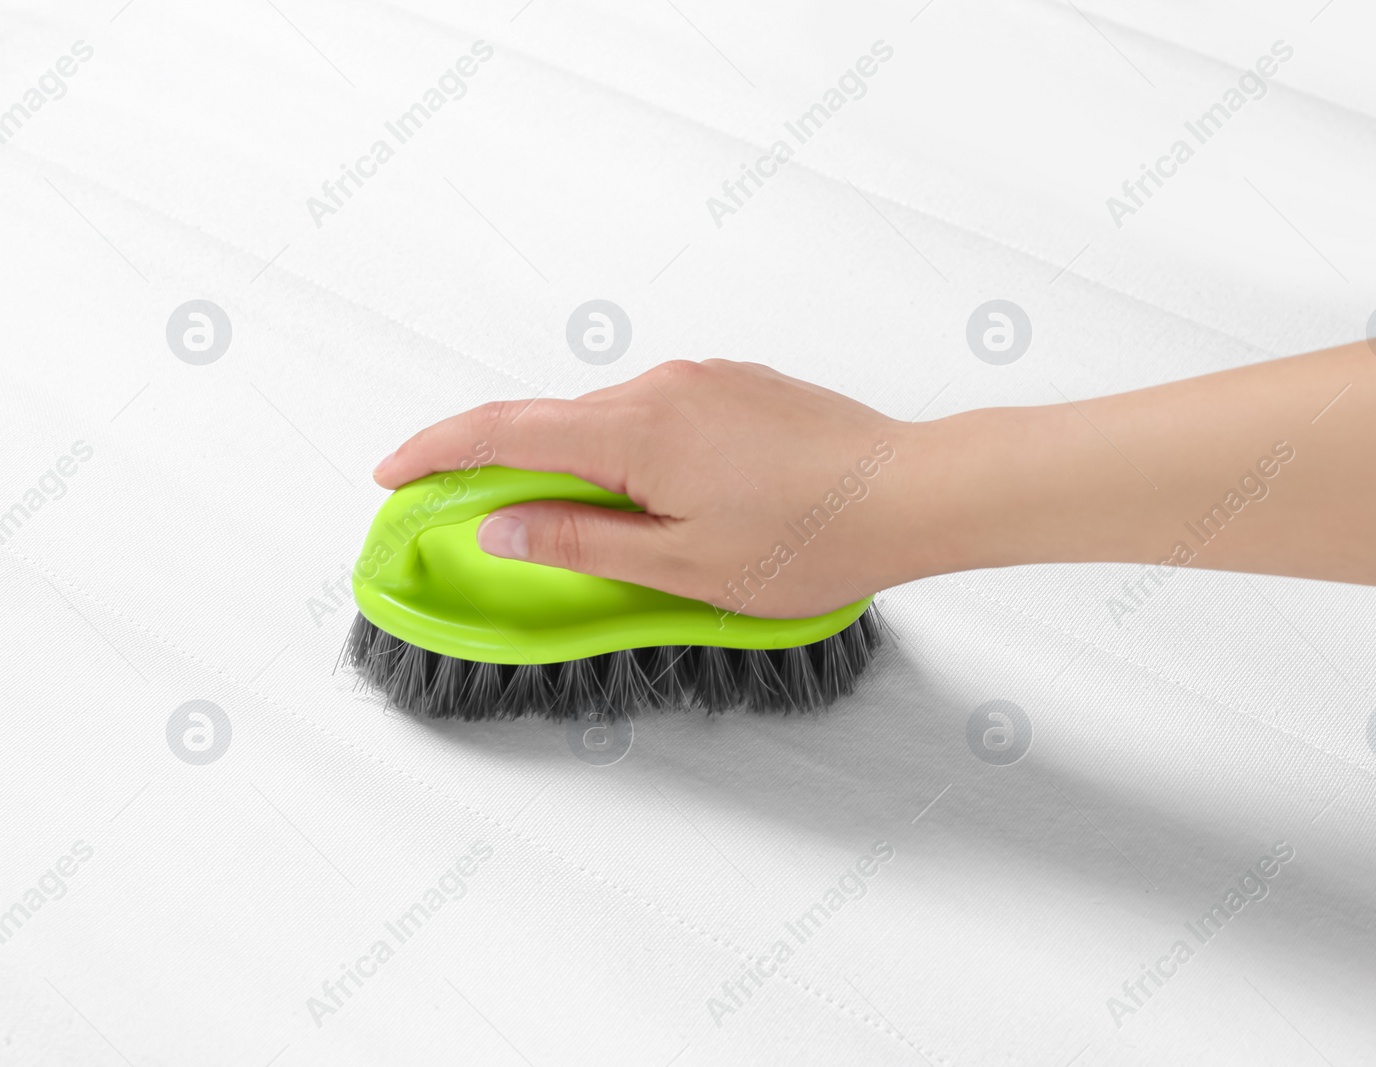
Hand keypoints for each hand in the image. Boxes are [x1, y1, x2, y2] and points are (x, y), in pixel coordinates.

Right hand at [373, 360, 917, 618]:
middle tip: (476, 515)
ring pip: (609, 420)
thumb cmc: (811, 538)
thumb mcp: (682, 565)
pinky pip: (657, 413)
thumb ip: (581, 540)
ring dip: (581, 465)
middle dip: (505, 465)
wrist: (911, 493)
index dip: (438, 451)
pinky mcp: (736, 385)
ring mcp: (703, 379)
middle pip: (553, 422)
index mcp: (636, 430)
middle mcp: (662, 386)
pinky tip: (661, 498)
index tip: (393, 473)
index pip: (505, 430)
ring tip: (596, 529)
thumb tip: (503, 525)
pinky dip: (631, 451)